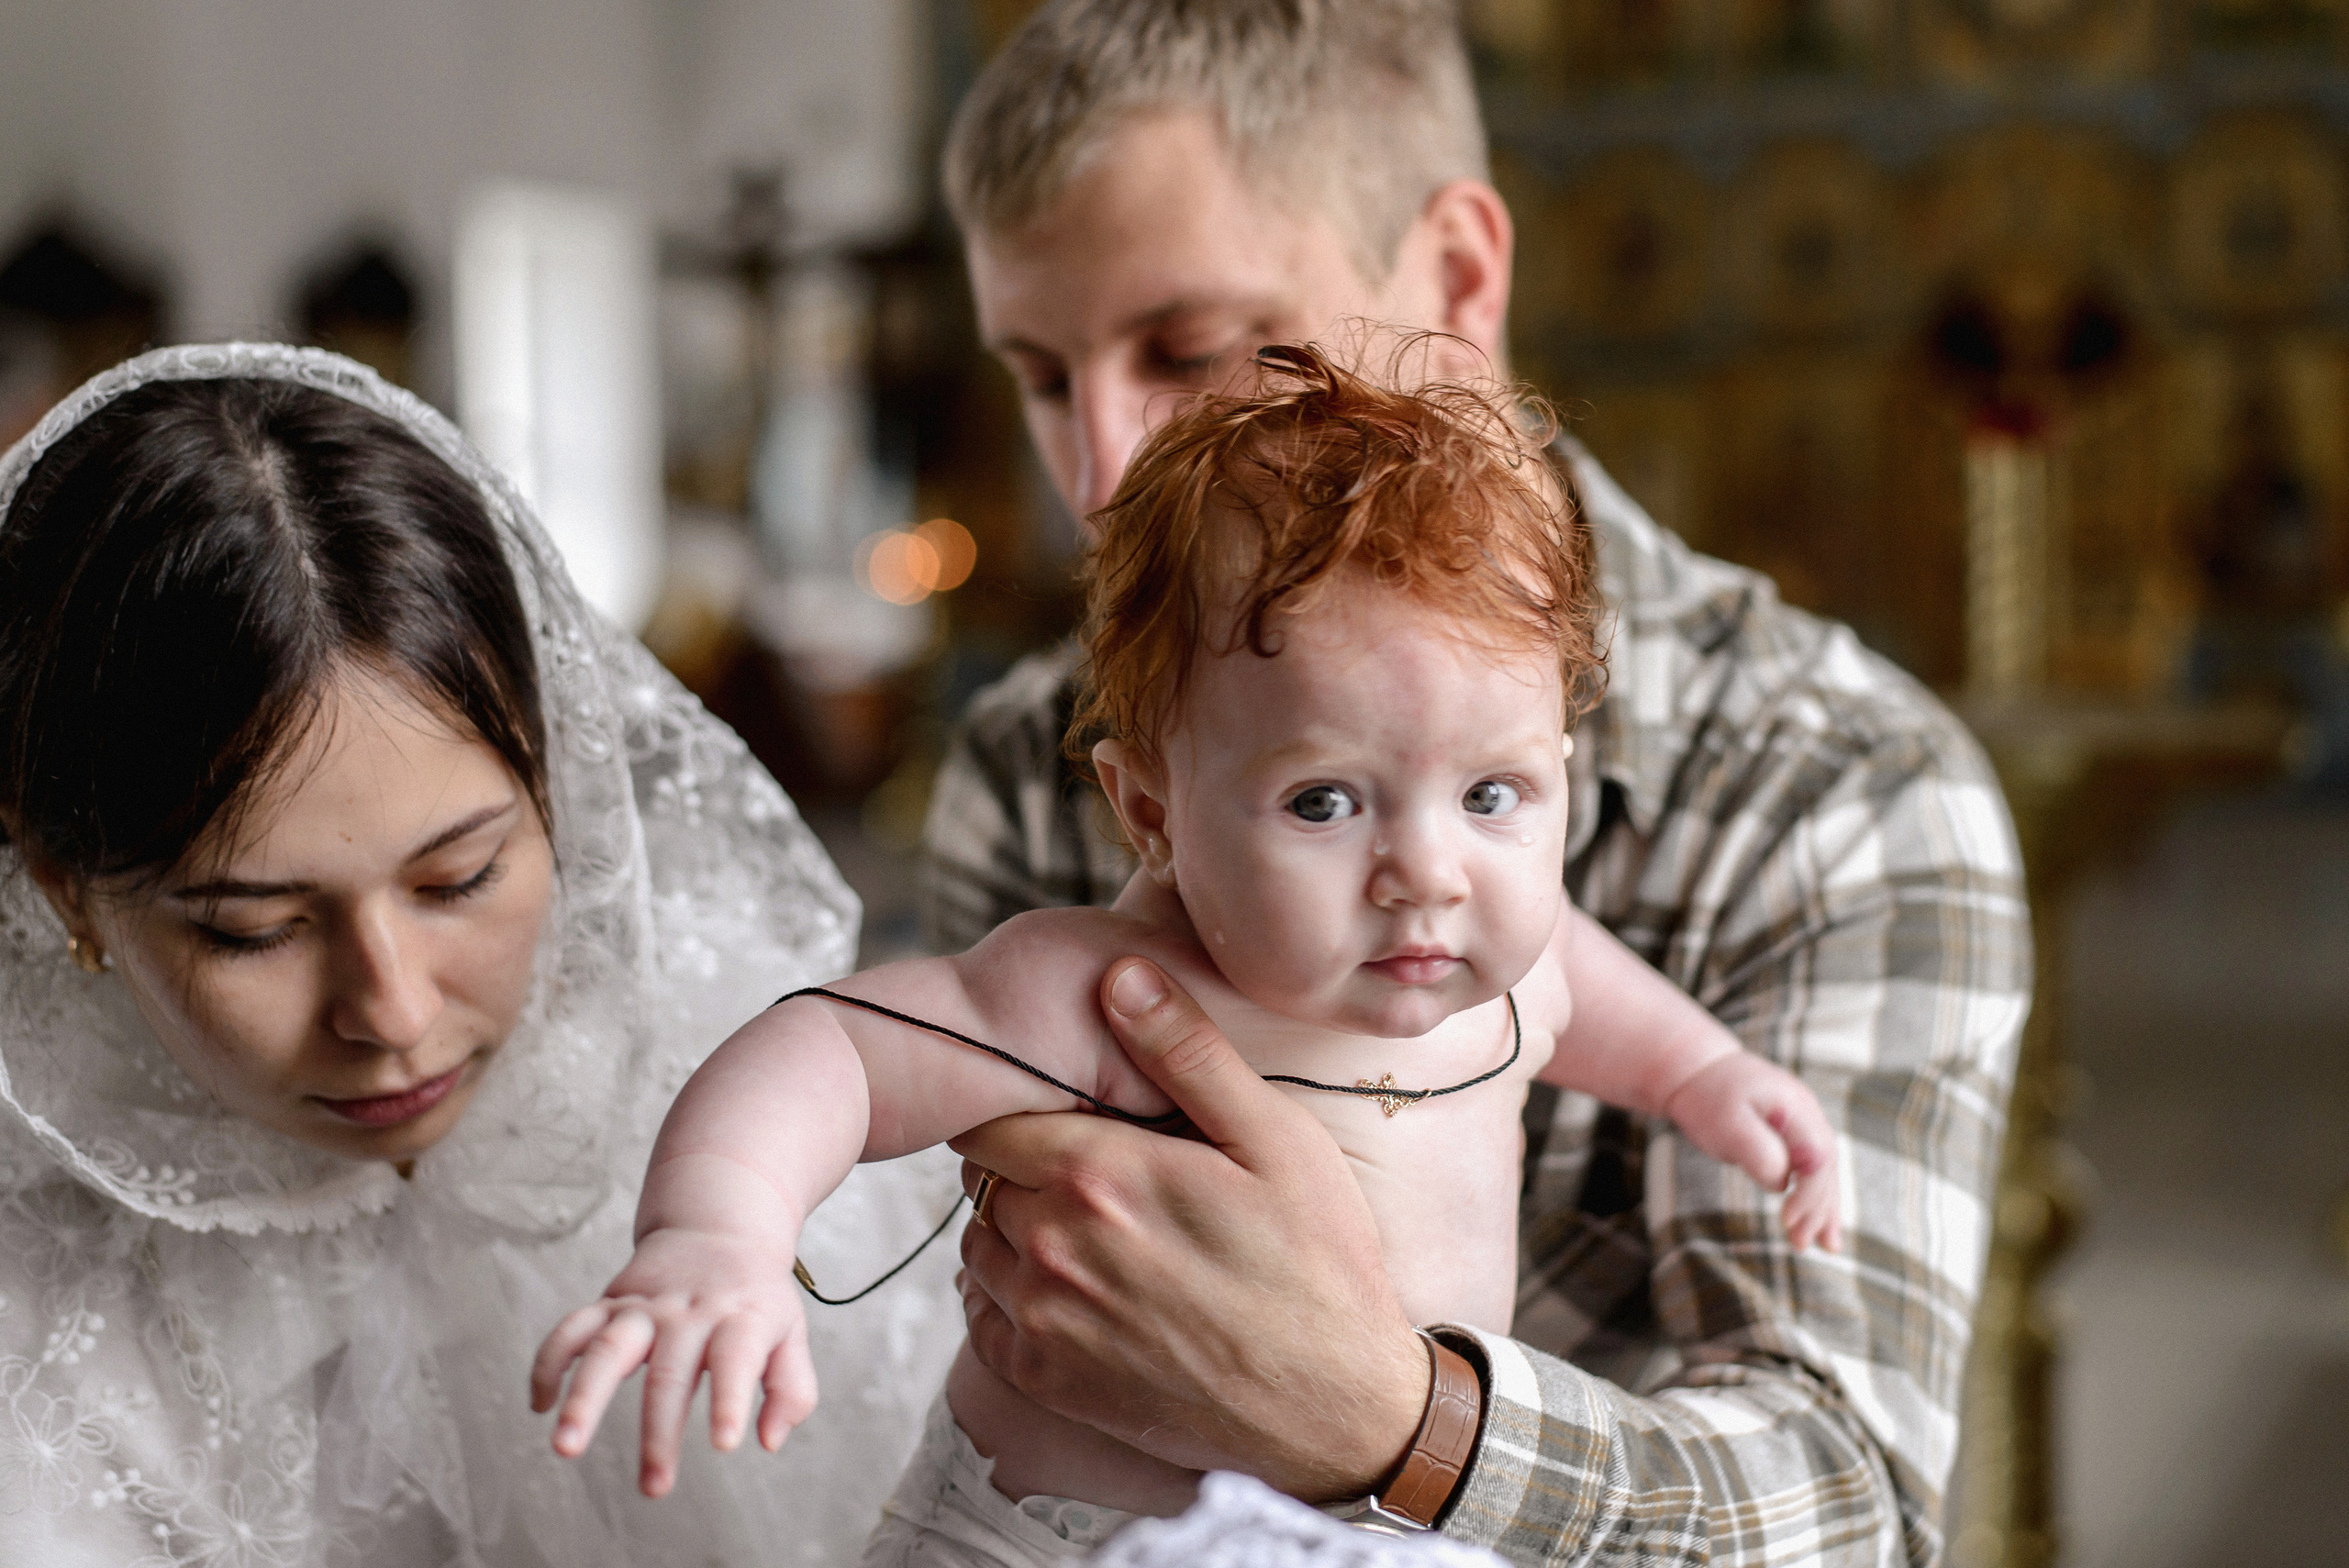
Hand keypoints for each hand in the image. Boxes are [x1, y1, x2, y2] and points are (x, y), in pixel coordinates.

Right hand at [529, 1226, 813, 1495]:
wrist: (719, 1228)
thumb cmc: (756, 1297)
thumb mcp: (791, 1332)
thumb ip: (792, 1388)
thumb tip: (769, 1442)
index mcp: (742, 1317)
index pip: (737, 1356)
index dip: (731, 1399)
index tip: (725, 1444)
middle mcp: (690, 1312)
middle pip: (669, 1370)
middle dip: (658, 1432)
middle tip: (654, 1488)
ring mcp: (645, 1307)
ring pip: (607, 1347)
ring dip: (584, 1397)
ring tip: (565, 1446)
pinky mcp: (611, 1303)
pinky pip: (572, 1329)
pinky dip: (548, 1363)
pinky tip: (540, 1405)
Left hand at [951, 957, 1429, 1500]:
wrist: (1337, 1409)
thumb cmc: (1318, 1264)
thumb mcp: (1274, 1139)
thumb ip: (1187, 1053)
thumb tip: (1120, 975)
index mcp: (1099, 1173)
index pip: (996, 1115)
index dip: (1023, 1102)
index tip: (1065, 1107)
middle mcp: (1053, 1246)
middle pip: (985, 1176)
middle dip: (1025, 1162)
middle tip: (1093, 1167)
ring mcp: (1044, 1321)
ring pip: (980, 1243)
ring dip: (1015, 1227)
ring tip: (1092, 1228)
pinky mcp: (1048, 1382)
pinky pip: (984, 1317)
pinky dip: (1011, 1295)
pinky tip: (1077, 1287)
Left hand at [1661, 1052, 1842, 1250]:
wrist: (1695, 1069)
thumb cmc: (1707, 1096)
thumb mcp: (1726, 1123)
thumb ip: (1758, 1151)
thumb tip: (1782, 1182)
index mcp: (1795, 1107)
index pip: (1818, 1158)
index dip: (1810, 1193)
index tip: (1788, 1221)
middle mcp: (1808, 1114)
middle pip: (1826, 1168)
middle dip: (1818, 1209)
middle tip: (1802, 1245)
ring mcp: (1803, 1124)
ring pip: (1824, 1172)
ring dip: (1824, 1209)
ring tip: (1827, 1248)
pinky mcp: (1792, 1136)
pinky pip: (1811, 1170)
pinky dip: (1815, 1197)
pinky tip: (1817, 1224)